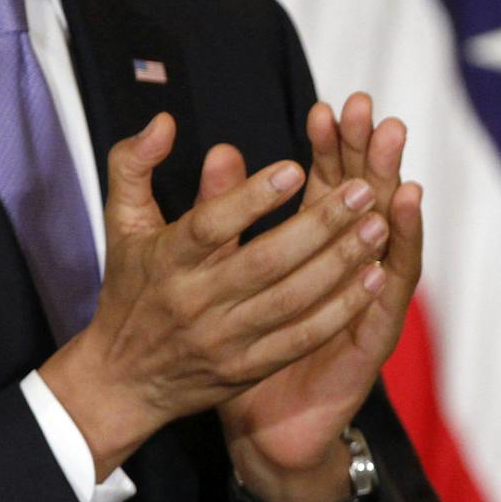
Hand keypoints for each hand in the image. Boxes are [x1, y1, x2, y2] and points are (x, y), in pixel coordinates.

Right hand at [39, 112, 391, 479]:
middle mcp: (195, 301)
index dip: (251, 198)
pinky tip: (375, 279)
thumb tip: (165, 121)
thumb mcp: (123, 223)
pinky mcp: (249, 369)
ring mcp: (224, 340)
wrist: (123, 381)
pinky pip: (302, 339)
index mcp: (166, 260)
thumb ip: (134, 165)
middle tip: (362, 189)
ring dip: (339, 264)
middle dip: (318, 225)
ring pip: (291, 301)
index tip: (296, 167)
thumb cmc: (131, 287)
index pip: (209, 226)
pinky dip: (341, 310)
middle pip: (263, 263)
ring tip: (377, 226)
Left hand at [217, 95, 423, 501]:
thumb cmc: (241, 346)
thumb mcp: (223, 271)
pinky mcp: (373, 337)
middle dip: (368, 157)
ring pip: (388, 238)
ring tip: (395, 164)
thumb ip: (222, 209)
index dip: (330, 146)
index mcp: (314, 244)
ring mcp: (368, 299)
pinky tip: (398, 231)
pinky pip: (390, 295)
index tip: (327, 108)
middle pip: (366, 197)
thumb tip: (220, 150)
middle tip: (371, 116)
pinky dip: (399, 259)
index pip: (329, 181)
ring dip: (393, 202)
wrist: (263, 426)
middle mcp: (349, 264)